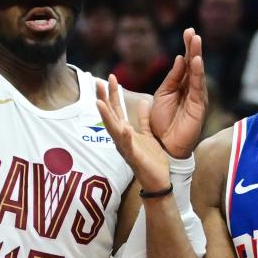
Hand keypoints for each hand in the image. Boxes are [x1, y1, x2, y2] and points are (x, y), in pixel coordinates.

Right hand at [96, 76, 170, 192]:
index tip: (111, 77)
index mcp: (125, 132)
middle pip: (111, 115)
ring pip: (114, 130)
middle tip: (98, 82)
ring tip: (100, 103)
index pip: (117, 109)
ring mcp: (126, 148)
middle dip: (104, 99)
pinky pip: (129, 146)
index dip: (113, 94)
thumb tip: (142, 102)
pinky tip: (125, 128)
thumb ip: (143, 119)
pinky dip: (125, 138)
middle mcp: (121, 139)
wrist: (158, 181)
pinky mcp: (134, 158)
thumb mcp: (148, 134)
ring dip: (106, 117)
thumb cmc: (152, 159)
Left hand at [148, 29, 207, 158]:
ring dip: (196, 55)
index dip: (187, 47)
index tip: (188, 31)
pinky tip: (196, 61)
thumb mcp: (162, 95)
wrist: (164, 146)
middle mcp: (191, 89)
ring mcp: (197, 97)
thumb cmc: (162, 123)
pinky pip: (198, 87)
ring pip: (197, 72)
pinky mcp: (199, 106)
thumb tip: (179, 58)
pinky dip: (197, 73)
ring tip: (196, 40)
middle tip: (192, 31)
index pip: (185, 62)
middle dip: (193, 47)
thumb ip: (172, 78)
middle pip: (193, 64)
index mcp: (180, 85)